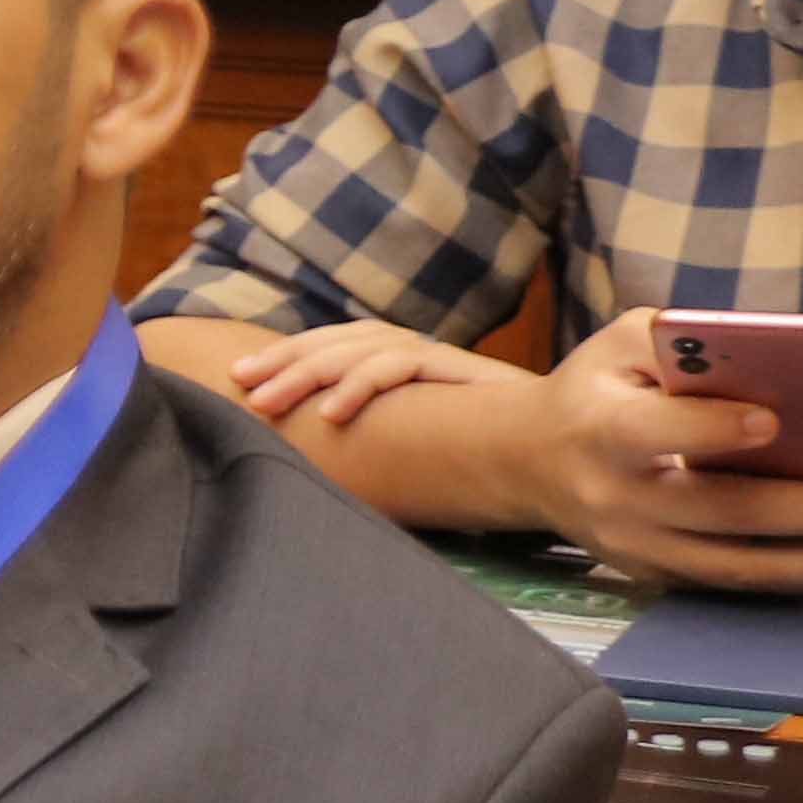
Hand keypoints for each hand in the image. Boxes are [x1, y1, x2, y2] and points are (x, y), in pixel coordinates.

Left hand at [222, 319, 514, 431]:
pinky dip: (364, 383)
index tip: (237, 379)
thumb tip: (310, 455)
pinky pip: (404, 364)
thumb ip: (373, 439)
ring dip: (310, 371)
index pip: (335, 346)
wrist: (565, 453)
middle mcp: (420, 355)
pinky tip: (333, 412)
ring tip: (269, 402)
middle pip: (342, 341)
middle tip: (241, 385)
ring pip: (364, 347)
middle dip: (286, 360)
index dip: (287, 356)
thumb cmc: (487, 460)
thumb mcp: (412, 445)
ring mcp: (442, 360)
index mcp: (402, 366)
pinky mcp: (464, 372)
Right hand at [501, 308, 802, 588]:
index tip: (773, 422)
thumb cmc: (598, 388)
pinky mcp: (657, 574)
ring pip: (739, 565)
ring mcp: (636, 547)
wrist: (530, 461)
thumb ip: (683, 341)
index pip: (655, 432)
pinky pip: (737, 581)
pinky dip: (801, 570)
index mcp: (601, 429)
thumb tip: (775, 356)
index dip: (709, 429)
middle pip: (723, 512)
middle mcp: (616, 499)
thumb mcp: (620, 344)